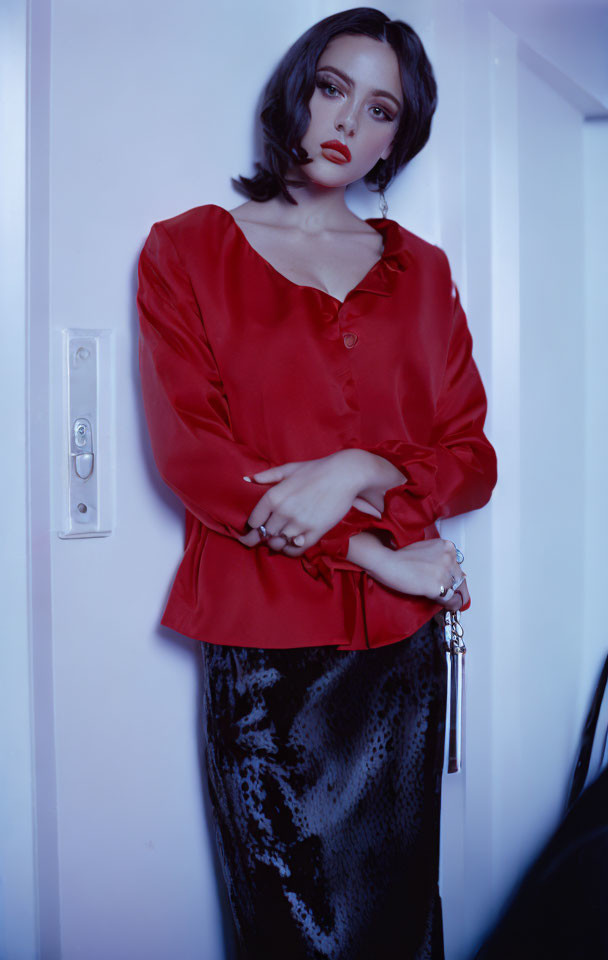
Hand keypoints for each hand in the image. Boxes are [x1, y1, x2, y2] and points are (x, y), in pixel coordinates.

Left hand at [236, 452, 382, 554]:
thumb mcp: (288, 469)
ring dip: (277, 543)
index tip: (251, 531)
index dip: (251, 528)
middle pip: (265, 534)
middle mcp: (283, 511)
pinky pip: (296, 550)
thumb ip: (266, 476)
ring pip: (279, 543)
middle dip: (264, 536)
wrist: (344, 475)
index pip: (253, 522)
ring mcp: (299, 523)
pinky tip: (290, 544)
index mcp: (273, 496)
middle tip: (266, 536)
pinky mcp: (315, 532)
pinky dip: (290, 550)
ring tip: (279, 539)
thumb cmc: (315, 470)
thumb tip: (247, 478)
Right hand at [370, 538, 469, 611]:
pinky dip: (449, 605)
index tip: (448, 583)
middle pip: (460, 579)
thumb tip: (450, 574)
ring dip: (449, 596)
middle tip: (444, 592)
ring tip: (440, 597)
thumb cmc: (400, 557)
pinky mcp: (438, 587)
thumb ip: (439, 559)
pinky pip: (451, 601)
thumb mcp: (426, 550)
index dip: (452, 577)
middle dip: (452, 587)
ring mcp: (444, 572)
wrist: (388, 562)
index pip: (458, 567)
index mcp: (447, 547)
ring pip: (456, 591)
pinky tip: (445, 605)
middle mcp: (449, 557)